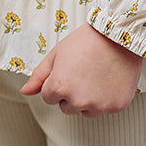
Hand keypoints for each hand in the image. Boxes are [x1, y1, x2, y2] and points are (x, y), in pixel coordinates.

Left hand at [20, 22, 142, 116]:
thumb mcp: (57, 53)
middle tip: (84, 71)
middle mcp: (78, 100)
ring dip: (88, 99)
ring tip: (97, 76)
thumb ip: (39, 75)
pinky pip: (106, 109)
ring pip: (86, 111)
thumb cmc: (88, 40)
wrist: (120, 34)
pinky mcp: (117, 106)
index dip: (57, 82)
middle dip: (71, 93)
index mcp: (60, 87)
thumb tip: (25, 91)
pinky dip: (108, 98)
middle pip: (67, 107)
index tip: (69, 69)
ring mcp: (99, 105)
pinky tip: (110, 79)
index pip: (48, 97)